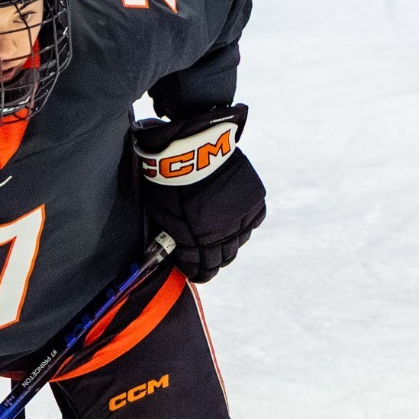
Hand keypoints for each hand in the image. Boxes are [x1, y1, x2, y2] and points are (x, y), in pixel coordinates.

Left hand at [134, 105, 265, 282]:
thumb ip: (172, 236)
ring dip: (229, 244)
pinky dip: (245, 224)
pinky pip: (254, 221)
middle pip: (224, 258)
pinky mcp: (254, 199)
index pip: (204, 268)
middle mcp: (226, 231)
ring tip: (220, 239)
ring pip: (240, 242)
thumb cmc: (170, 177)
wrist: (193, 144)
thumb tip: (175, 253)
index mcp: (201, 238)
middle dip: (213, 262)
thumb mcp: (163, 211)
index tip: (195, 274)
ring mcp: (243, 215)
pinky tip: (235, 221)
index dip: (198, 273)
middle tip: (206, 261)